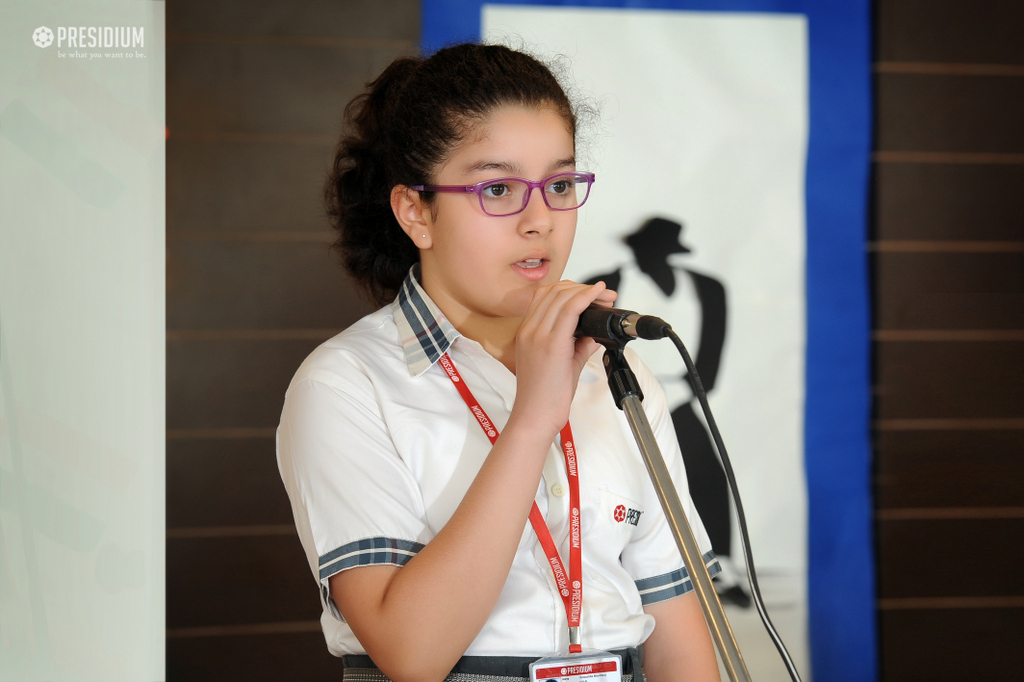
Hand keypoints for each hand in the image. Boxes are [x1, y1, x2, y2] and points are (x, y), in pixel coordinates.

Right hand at [509, 280, 616, 435]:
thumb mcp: (563, 362)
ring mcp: (537, 335)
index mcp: (527, 332)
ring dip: (587, 291)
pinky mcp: (551, 344)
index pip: (545, 296)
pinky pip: (570, 310)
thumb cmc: (545, 396)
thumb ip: (579, 343)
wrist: (535, 417)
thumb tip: (596, 332)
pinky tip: (598, 296)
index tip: (591, 294)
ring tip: (605, 296)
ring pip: (562, 296)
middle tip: (603, 294)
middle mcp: (529, 330)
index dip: (570, 288)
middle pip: (554, 291)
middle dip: (582, 287)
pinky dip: (586, 298)